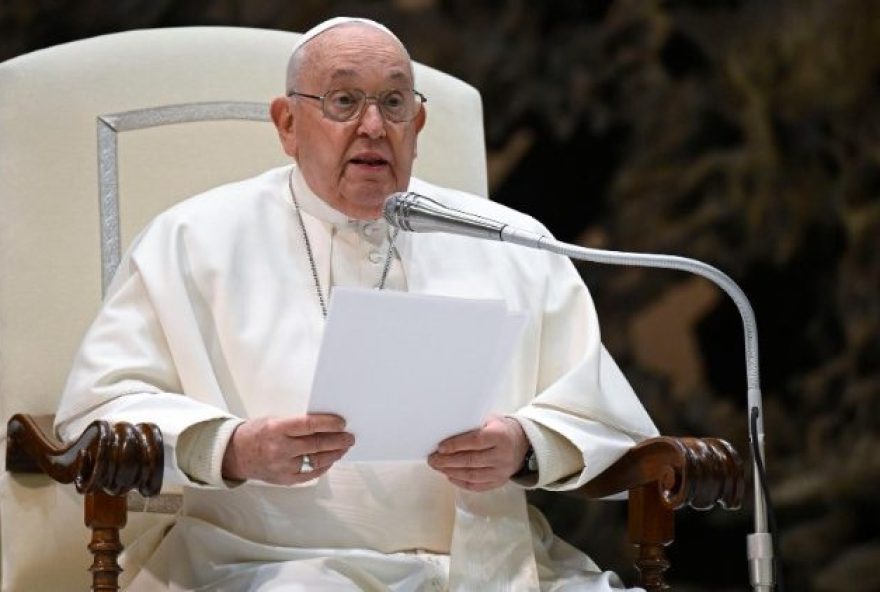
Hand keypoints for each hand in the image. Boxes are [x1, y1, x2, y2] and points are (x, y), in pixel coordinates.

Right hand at [222, 414, 353, 484]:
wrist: (235, 455)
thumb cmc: (257, 433)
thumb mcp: (274, 420)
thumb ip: (297, 424)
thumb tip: (326, 425)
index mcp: (277, 429)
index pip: (309, 425)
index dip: (328, 424)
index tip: (342, 423)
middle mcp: (280, 449)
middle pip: (316, 445)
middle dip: (338, 440)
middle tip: (350, 437)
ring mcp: (283, 467)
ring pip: (317, 461)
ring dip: (334, 454)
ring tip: (344, 447)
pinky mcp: (286, 480)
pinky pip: (311, 474)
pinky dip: (323, 466)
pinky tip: (330, 460)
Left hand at [427, 416, 529, 491]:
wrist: (522, 443)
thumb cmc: (500, 429)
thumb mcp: (490, 420)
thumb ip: (473, 425)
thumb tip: (446, 431)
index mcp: (500, 436)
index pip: (475, 441)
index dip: (456, 445)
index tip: (440, 447)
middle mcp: (502, 455)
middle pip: (471, 460)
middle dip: (448, 461)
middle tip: (432, 459)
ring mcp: (501, 471)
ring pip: (472, 475)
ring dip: (451, 472)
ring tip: (437, 467)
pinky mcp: (499, 482)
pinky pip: (477, 486)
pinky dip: (461, 482)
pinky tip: (449, 476)